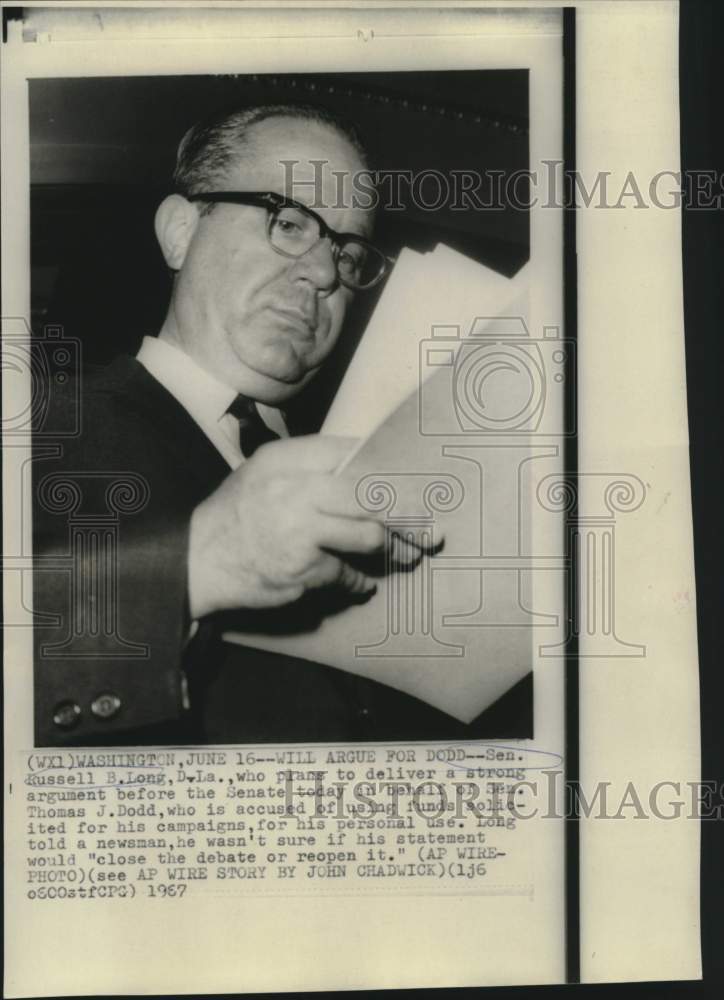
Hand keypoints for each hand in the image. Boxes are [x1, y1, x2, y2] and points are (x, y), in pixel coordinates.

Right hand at [187, 435, 435, 618]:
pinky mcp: (301, 569)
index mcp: (289, 459)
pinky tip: (362, 584)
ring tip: (407, 557)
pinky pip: (346, 574)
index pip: (355, 453)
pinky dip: (357, 582)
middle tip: (433, 530)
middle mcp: (296, 489)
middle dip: (410, 514)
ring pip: (368, 536)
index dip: (394, 469)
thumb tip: (370, 472)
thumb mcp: (266, 473)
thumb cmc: (237, 515)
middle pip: (373, 495)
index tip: (423, 484)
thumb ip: (312, 467)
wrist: (196, 560)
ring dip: (393, 551)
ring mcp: (299, 530)